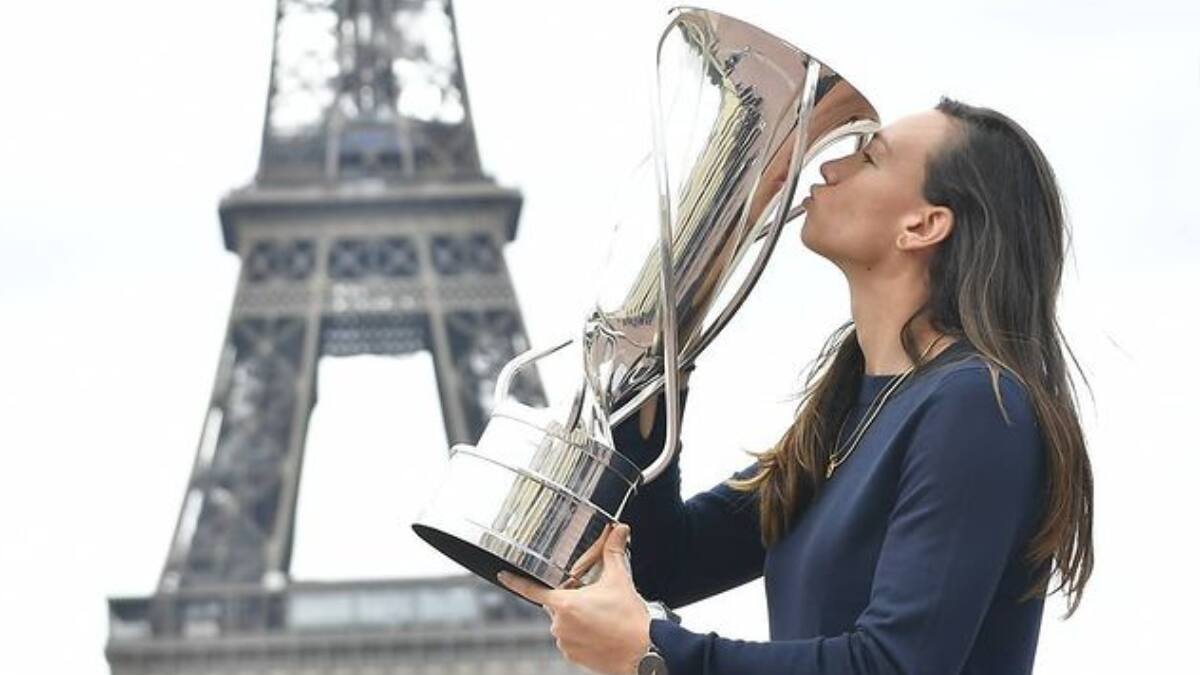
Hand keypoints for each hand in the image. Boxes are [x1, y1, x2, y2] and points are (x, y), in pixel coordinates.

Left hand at [498, 524, 650, 674]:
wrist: (644, 652)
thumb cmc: (630, 620)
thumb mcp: (619, 580)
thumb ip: (614, 552)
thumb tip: (618, 531)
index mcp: (565, 604)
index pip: (532, 589)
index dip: (515, 581)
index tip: (503, 575)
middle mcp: (560, 625)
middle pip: (556, 604)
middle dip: (570, 599)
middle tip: (593, 599)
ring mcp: (565, 643)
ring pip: (564, 623)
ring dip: (576, 618)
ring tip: (600, 618)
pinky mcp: (573, 657)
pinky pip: (570, 640)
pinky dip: (581, 635)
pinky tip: (599, 632)